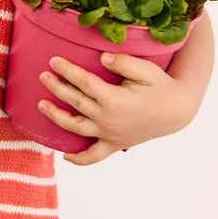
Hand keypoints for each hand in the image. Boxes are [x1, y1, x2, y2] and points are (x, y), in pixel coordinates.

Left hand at [37, 51, 199, 165]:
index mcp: (114, 100)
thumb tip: (101, 59)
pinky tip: (65, 156)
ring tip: (40, 105)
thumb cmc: (161, 86)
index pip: (84, 82)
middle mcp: (108, 120)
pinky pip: (94, 156)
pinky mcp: (115, 144)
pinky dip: (80, 159)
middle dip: (57, 87)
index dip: (67, 70)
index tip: (53, 61)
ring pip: (76, 127)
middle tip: (43, 75)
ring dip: (56, 117)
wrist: (177, 112)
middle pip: (75, 102)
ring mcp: (110, 134)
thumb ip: (123, 63)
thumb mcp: (146, 70)